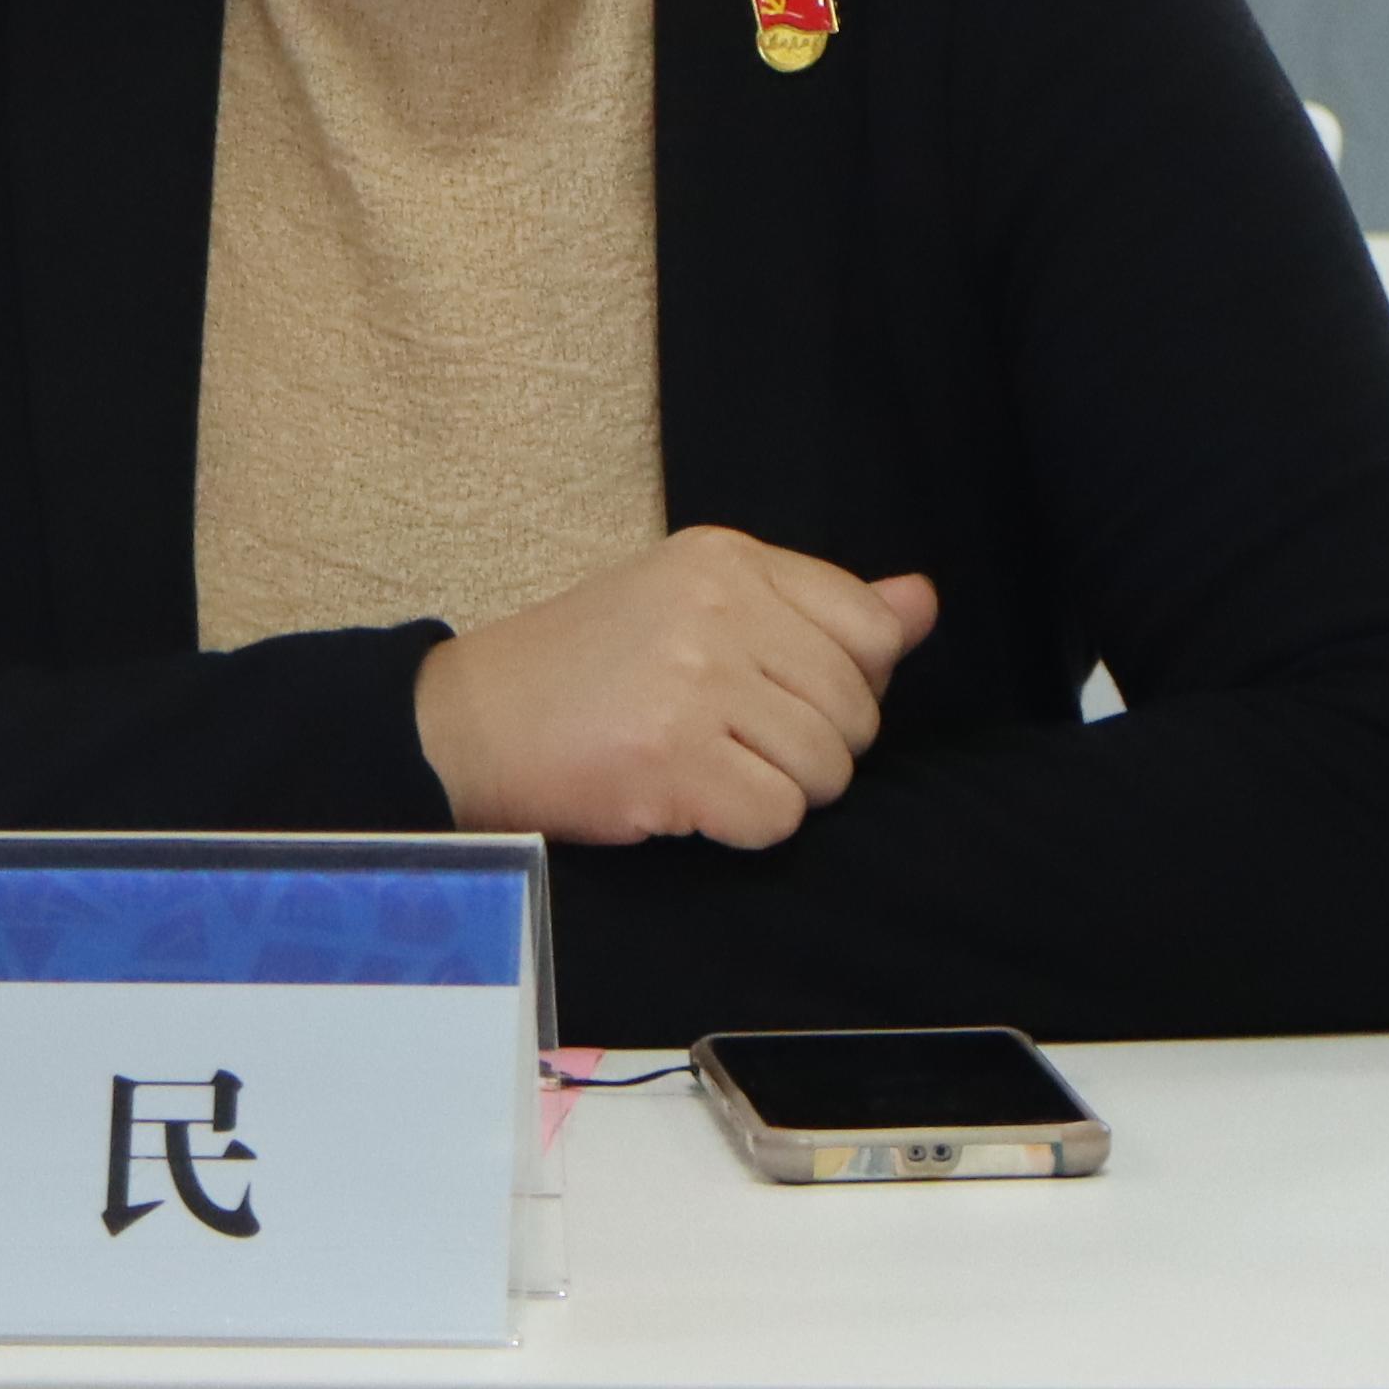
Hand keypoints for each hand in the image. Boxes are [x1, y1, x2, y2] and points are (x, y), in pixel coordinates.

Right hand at [410, 529, 934, 849]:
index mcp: (729, 558)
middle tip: (735, 744)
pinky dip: (743, 829)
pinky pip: (777, 818)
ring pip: (827, 770)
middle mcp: (718, 606)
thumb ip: (819, 608)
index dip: (850, 683)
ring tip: (709, 770)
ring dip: (778, 791)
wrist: (464, 727)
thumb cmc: (585, 672)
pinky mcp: (672, 758)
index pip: (872, 629)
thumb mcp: (699, 606)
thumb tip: (924, 603)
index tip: (784, 697)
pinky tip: (688, 803)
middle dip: (813, 748)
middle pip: (859, 709)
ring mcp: (695, 680)